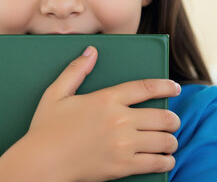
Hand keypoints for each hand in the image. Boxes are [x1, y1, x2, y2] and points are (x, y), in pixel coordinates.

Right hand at [0, 46, 180, 181]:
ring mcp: (123, 144)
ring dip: (170, 141)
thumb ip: (75, 71)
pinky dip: (166, 161)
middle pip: (163, 117)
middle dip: (172, 120)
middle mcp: (119, 120)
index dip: (165, 86)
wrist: (42, 162)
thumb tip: (91, 51)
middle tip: (171, 122)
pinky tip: (164, 159)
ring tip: (168, 142)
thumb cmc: (46, 128)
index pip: (146, 88)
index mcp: (105, 99)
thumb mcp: (55, 93)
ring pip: (165, 140)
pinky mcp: (123, 166)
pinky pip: (158, 163)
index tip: (175, 88)